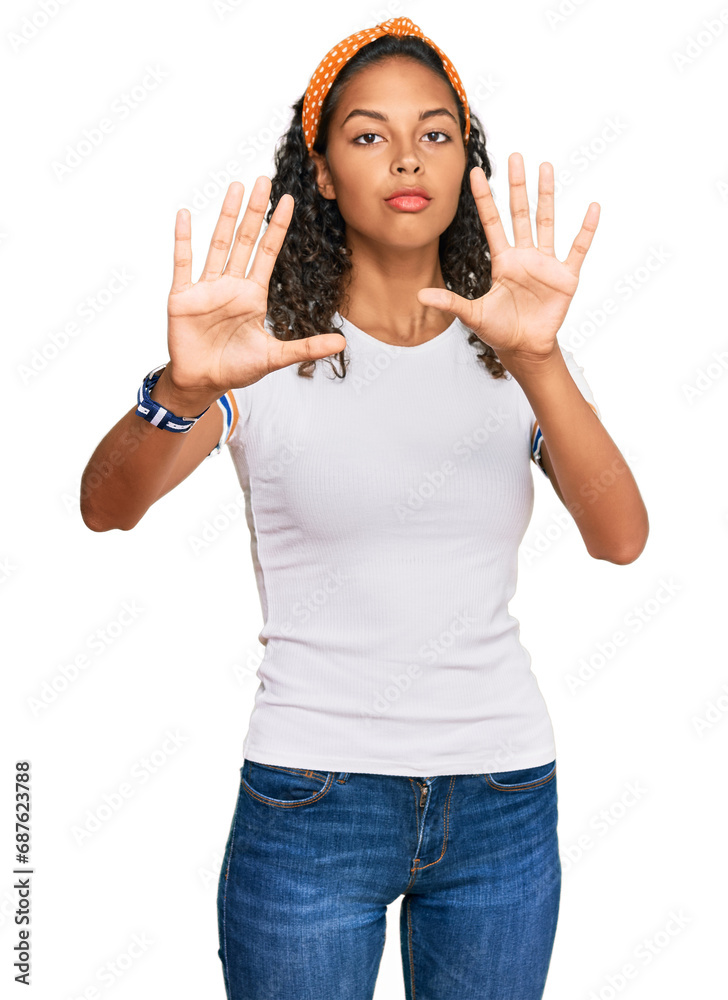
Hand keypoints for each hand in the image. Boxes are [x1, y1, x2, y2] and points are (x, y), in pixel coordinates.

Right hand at [165, 177, 345, 401]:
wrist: (202, 382)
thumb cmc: (235, 368)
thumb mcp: (274, 357)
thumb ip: (306, 348)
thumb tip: (341, 343)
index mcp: (253, 295)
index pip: (268, 253)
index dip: (278, 227)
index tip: (288, 200)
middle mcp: (231, 285)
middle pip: (246, 240)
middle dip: (256, 211)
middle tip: (264, 179)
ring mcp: (207, 287)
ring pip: (218, 244)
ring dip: (226, 216)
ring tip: (236, 187)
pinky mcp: (183, 296)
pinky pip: (183, 263)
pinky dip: (183, 240)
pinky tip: (185, 215)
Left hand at [417, 153, 599, 362]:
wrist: (525, 348)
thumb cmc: (500, 330)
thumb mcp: (472, 314)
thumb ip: (450, 302)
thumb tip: (420, 296)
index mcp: (503, 261)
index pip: (492, 222)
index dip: (484, 198)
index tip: (476, 173)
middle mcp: (524, 256)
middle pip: (519, 213)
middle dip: (517, 186)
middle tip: (515, 156)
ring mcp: (546, 263)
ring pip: (547, 222)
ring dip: (547, 196)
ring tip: (545, 167)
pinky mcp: (565, 276)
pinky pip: (578, 249)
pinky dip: (586, 230)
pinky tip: (593, 208)